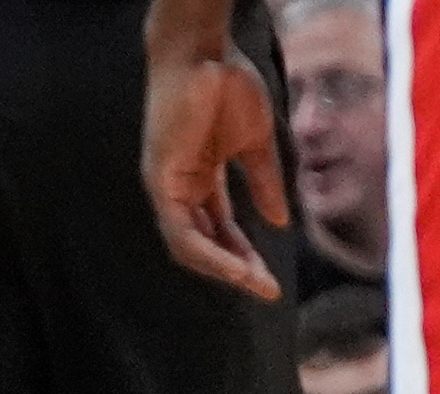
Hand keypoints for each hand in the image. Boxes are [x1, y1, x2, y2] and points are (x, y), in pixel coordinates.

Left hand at [142, 37, 288, 299]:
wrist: (208, 55)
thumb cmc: (228, 88)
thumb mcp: (256, 146)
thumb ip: (264, 183)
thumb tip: (279, 221)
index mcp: (199, 178)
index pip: (220, 231)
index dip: (245, 258)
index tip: (272, 281)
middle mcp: (179, 186)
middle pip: (203, 245)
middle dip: (237, 272)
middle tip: (268, 291)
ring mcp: (166, 184)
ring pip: (189, 246)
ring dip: (225, 271)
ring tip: (258, 285)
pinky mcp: (160, 180)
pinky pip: (181, 232)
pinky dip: (210, 255)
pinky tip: (237, 269)